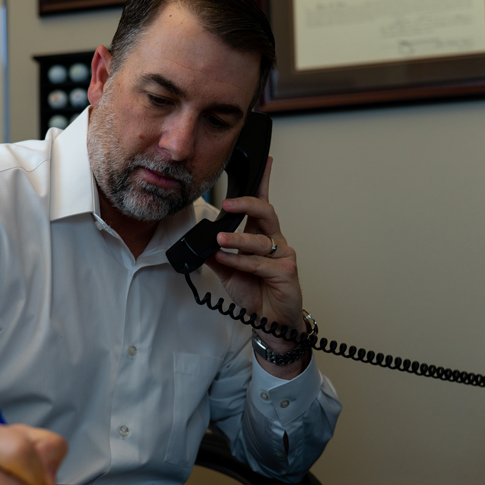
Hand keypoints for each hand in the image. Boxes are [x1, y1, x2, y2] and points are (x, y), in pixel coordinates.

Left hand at [204, 158, 306, 374]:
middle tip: (227, 203)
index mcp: (261, 236)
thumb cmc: (255, 293)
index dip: (264, 182)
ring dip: (237, 240)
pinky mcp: (286, 272)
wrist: (270, 323)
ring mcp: (283, 255)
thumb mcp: (229, 272)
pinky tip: (227, 260)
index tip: (263, 161)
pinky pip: (260, 263)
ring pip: (260, 239)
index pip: (262, 204)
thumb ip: (216, 255)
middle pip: (266, 212)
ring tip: (220, 240)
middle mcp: (274, 241)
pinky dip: (241, 261)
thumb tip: (198, 243)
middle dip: (247, 203)